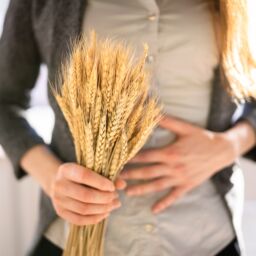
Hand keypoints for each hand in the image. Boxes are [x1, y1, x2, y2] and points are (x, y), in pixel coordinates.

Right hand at [50, 163, 126, 225]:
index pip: (84, 176)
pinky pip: (79, 220)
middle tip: (116, 196)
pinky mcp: (60, 212)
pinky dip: (95, 218)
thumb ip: (107, 175)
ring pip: (83, 209)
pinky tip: (106, 213)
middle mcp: (59, 185)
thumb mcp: (91, 169)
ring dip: (103, 208)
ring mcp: (58, 200)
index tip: (113, 187)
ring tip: (114, 204)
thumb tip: (122, 185)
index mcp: (66, 169)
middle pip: (85, 195)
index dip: (101, 183)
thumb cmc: (81, 173)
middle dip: (104, 198)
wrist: (60, 181)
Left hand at [119, 115, 236, 213]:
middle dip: (131, 175)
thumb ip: (167, 121)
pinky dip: (164, 203)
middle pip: (147, 172)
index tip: (119, 160)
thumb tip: (151, 112)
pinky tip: (154, 210)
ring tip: (127, 192)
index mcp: (170, 153)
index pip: (146, 156)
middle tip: (116, 178)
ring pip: (156, 186)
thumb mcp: (184, 127)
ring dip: (141, 189)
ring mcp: (179, 178)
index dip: (131, 158)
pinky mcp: (186, 185)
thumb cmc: (201, 138)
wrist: (222, 151)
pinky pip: (173, 196)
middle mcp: (173, 167)